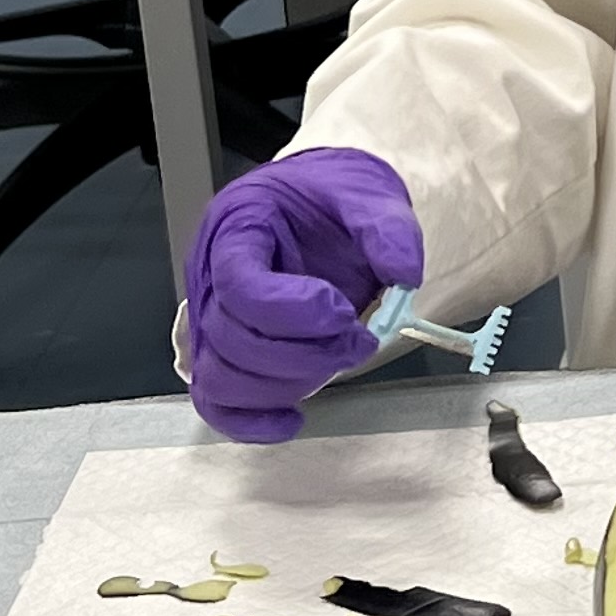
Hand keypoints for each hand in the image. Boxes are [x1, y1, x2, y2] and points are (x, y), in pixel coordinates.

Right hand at [184, 148, 423, 444]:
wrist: (318, 204)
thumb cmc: (330, 198)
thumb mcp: (366, 193)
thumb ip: (386, 227)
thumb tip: (404, 274)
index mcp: (237, 227)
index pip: (238, 284)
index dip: (290, 310)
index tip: (341, 311)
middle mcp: (211, 278)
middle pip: (231, 339)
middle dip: (302, 353)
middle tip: (359, 339)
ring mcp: (212, 320)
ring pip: (221, 378)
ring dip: (285, 385)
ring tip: (341, 360)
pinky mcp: (225, 354)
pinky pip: (218, 403)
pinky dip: (251, 422)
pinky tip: (293, 420)